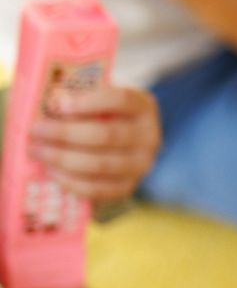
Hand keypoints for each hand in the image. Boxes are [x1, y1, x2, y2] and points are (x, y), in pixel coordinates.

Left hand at [28, 85, 160, 202]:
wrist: (127, 142)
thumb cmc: (107, 115)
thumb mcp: (103, 100)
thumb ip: (82, 98)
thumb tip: (51, 103)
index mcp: (144, 107)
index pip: (121, 100)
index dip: (89, 102)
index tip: (58, 104)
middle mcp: (149, 136)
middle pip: (106, 135)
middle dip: (65, 133)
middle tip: (36, 130)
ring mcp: (140, 164)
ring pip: (99, 164)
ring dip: (62, 158)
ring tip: (37, 150)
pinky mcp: (127, 186)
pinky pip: (96, 188)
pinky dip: (69, 181)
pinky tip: (51, 171)